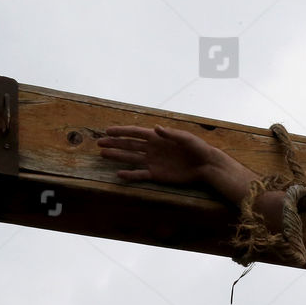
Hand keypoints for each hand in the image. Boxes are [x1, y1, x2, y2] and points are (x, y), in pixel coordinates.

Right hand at [97, 125, 241, 191]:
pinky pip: (140, 174)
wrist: (206, 166)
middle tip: (99, 143)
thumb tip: (156, 128)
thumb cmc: (198, 148)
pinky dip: (130, 175)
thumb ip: (171, 134)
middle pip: (129, 145)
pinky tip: (118, 174)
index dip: (122, 131)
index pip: (135, 133)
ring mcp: (154, 162)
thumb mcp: (186, 139)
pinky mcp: (157, 174)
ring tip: (103, 154)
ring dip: (117, 156)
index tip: (108, 131)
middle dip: (114, 143)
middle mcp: (152, 149)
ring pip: (131, 158)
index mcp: (157, 137)